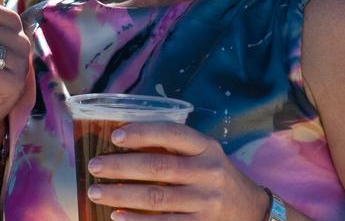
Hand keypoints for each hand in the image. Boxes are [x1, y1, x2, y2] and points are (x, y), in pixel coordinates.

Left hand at [86, 121, 270, 219]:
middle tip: (94, 166)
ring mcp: (205, 202)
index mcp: (206, 148)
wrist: (249, 210)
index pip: (172, 133)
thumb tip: (123, 141)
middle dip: (121, 166)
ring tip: (96, 192)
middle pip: (158, 167)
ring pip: (156, 198)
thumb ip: (174, 147)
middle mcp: (208, 173)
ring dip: (121, 195)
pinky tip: (117, 216)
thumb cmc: (215, 176)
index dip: (142, 132)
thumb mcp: (204, 154)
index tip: (115, 136)